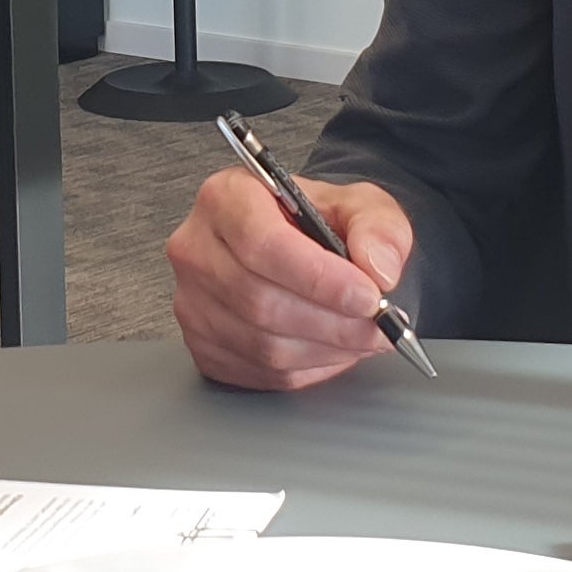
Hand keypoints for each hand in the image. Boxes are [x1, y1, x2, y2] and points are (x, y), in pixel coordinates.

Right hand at [166, 167, 413, 390]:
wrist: (301, 246)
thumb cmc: (318, 222)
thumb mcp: (360, 204)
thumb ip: (378, 227)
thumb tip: (378, 267)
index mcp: (226, 199)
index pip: (262, 245)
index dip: (319, 279)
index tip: (368, 296)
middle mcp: (196, 249)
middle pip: (261, 301)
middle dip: (333, 323)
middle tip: (379, 326)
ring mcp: (192, 302)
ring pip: (263, 344)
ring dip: (325, 349)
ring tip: (363, 337)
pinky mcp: (202, 345)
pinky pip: (260, 372)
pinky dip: (308, 368)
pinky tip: (331, 348)